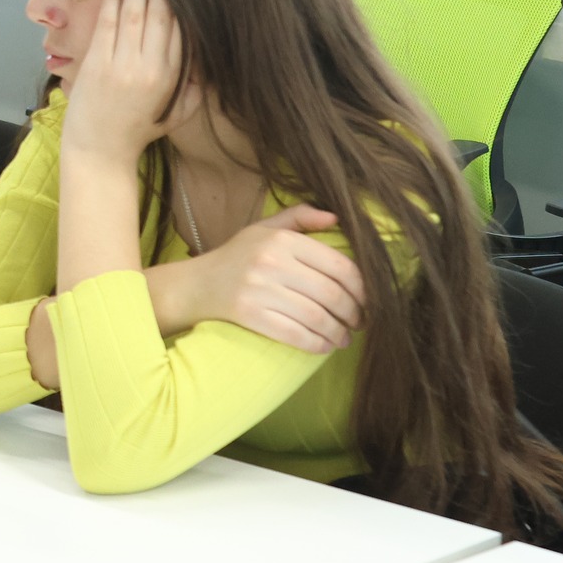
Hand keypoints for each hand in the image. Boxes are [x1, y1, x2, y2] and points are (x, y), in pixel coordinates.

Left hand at [59, 0, 198, 164]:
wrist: (99, 149)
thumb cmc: (138, 130)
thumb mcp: (176, 115)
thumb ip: (196, 89)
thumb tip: (209, 61)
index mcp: (172, 78)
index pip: (184, 30)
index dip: (185, 1)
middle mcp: (150, 67)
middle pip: (163, 15)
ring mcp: (122, 63)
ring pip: (136, 12)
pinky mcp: (98, 61)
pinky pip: (108, 19)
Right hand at [148, 204, 366, 353]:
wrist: (196, 285)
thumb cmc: (237, 257)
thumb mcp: (264, 229)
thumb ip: (299, 218)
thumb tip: (336, 217)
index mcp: (281, 239)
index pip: (340, 265)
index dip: (362, 288)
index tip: (366, 301)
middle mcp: (270, 262)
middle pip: (333, 294)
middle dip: (354, 314)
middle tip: (358, 323)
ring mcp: (259, 290)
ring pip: (318, 318)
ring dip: (339, 333)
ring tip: (344, 337)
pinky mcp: (249, 315)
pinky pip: (296, 334)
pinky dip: (317, 344)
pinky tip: (324, 345)